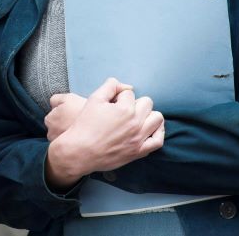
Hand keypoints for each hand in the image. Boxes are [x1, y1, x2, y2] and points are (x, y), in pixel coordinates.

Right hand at [45, 78, 164, 188]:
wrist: (80, 152)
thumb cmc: (85, 125)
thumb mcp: (94, 99)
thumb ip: (110, 86)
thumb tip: (124, 85)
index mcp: (125, 109)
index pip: (129, 93)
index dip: (119, 96)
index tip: (111, 104)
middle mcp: (135, 123)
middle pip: (147, 103)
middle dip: (135, 103)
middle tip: (123, 110)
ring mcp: (139, 138)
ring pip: (157, 118)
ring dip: (148, 115)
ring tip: (137, 117)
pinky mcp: (139, 151)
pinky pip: (158, 141)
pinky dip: (157, 132)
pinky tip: (150, 129)